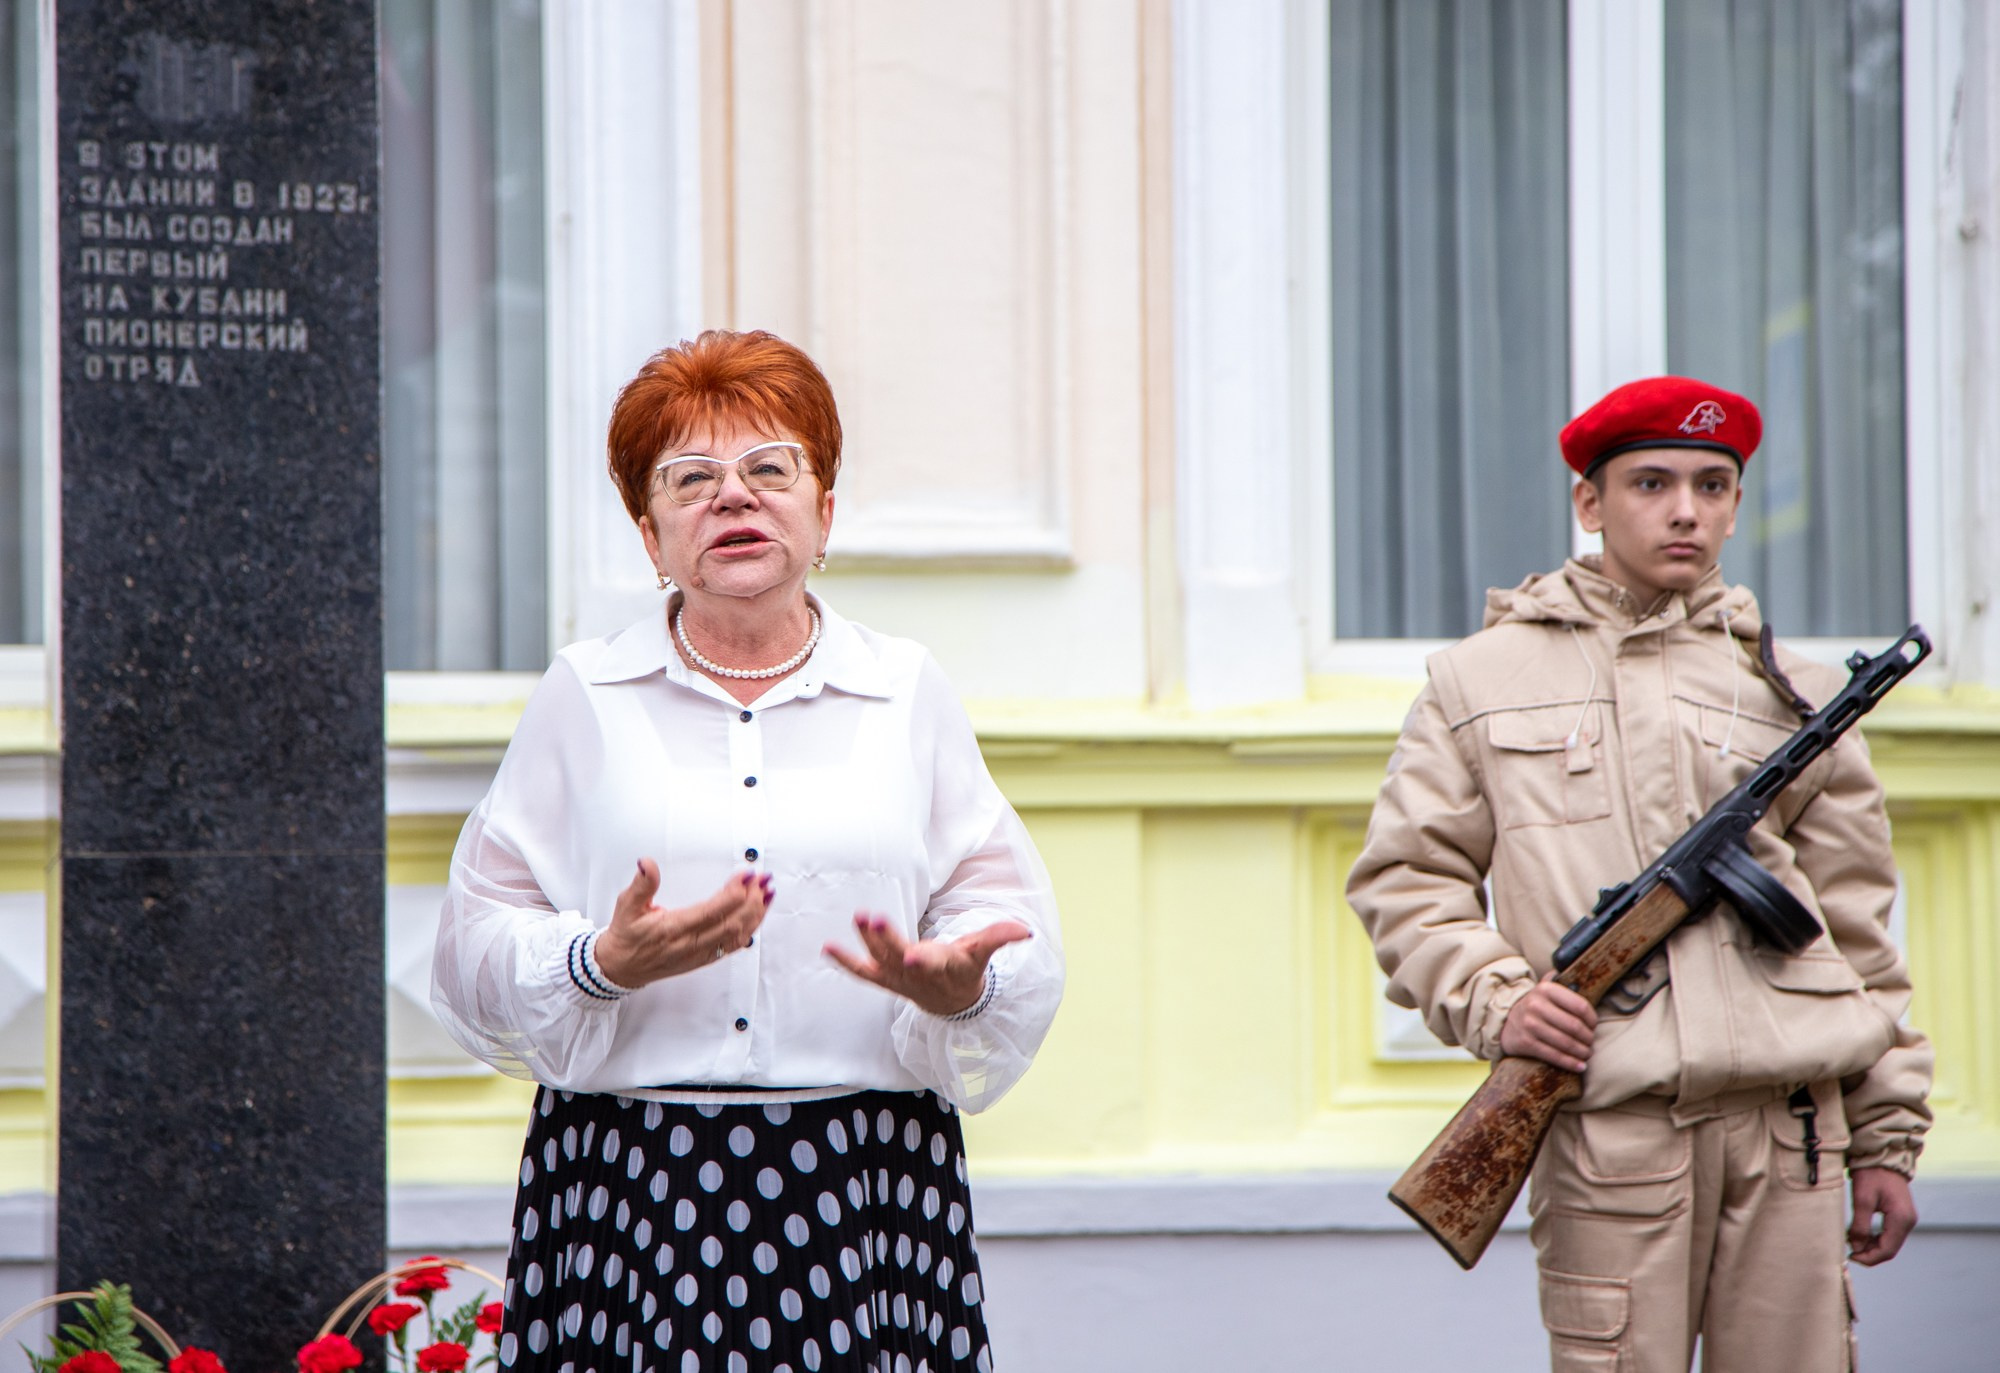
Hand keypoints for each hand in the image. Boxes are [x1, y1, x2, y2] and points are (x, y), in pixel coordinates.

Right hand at [593, 860, 769, 987]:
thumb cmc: (626, 936)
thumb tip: (646, 864)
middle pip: (732, 923)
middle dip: (752, 900)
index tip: (746, 875)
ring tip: (767, 892)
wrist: (621, 968)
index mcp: (673, 929)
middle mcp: (690, 944)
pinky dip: (751, 928)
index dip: (734, 893)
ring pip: (738, 936)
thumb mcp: (626, 905)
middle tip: (762, 879)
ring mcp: (700, 953)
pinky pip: (734, 945)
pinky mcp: (705, 958)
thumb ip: (641, 884)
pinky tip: (758, 913)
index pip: (711, 911)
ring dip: (756, 913)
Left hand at [824, 912, 1031, 1016]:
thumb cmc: (966, 969)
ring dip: (866, 941)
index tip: (911, 955)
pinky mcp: (884, 978)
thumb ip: (1001, 937)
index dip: (922, 960)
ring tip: (858, 918)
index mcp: (943, 966)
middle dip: (886, 940)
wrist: (952, 1003)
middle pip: (899, 957)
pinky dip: (845, 962)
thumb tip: (1027, 932)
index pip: (933, 963)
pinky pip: (862, 972)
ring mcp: (898, 978)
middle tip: (873, 919)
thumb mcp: (982, 953)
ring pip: (880, 960)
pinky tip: (827, 948)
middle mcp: (917, 974)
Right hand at [1498, 972, 1597, 1072]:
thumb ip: (1561, 981)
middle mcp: (1536, 1005)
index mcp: (1546, 989)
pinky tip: (1579, 1066)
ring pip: (1566, 1043)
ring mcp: (1530, 1024)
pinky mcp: (1526, 1042)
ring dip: (1581, 1052)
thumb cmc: (1534, 1007)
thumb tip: (1580, 972)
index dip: (1592, 1019)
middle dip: (1588, 1038)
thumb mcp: (1544, 990)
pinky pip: (1554, 1055)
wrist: (1505, 1022)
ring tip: (1587, 1054)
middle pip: (1574, 1026)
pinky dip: (1570, 1063)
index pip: (1579, 1005)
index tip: (1594, 1026)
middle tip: (1591, 1043)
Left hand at [1848, 1166, 1916, 1265]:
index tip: (1851, 1257)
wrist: (1882, 1157)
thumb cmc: (1871, 1175)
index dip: (1869, 1257)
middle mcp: (1908, 1221)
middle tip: (1850, 1252)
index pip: (1887, 1250)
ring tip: (1853, 1242)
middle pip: (1890, 1249)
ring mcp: (1906, 1219)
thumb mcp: (1862, 1199)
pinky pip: (1890, 1234)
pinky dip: (1876, 1238)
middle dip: (1870, 1254)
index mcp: (1901, 1219)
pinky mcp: (1901, 1215)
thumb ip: (1860, 1226)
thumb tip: (1857, 1247)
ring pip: (1890, 1243)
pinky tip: (1862, 1235)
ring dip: (1872, 1247)